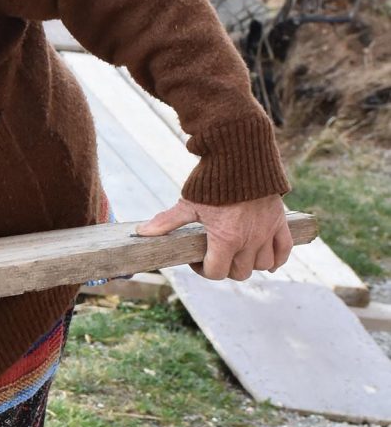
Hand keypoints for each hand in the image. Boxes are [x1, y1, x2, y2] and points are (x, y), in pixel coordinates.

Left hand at [136, 192, 293, 282]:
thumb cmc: (214, 179)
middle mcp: (249, 239)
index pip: (217, 273)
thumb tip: (141, 233)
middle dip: (226, 268)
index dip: (203, 270)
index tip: (198, 259)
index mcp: (226, 239)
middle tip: (217, 255)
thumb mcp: (188, 202)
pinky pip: (284, 251)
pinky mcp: (280, 222)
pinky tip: (266, 259)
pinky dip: (277, 259)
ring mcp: (266, 232)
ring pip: (262, 265)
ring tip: (238, 253)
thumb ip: (167, 221)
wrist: (242, 154)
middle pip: (240, 273)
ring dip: (250, 264)